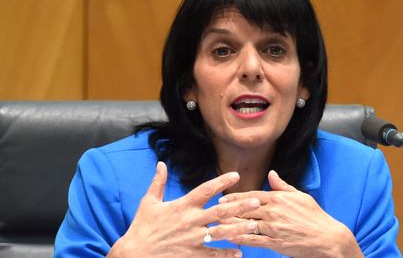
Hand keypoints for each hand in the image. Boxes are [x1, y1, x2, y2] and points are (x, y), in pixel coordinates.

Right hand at [107, 162, 260, 257]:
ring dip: (239, 229)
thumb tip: (161, 163)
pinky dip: (227, 254)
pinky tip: (239, 252)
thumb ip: (158, 182)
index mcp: (183, 205)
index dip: (222, 181)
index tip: (236, 175)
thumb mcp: (149, 202)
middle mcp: (191, 221)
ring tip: (254, 225)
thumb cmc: (142, 227)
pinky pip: (213, 254)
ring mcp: (193, 238)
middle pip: (220, 211)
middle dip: (240, 206)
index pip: (206, 190)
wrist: (135, 253)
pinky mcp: (192, 254)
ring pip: (221, 233)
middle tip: (257, 201)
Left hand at [218, 170, 363, 257]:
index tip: (223, 198)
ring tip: (217, 224)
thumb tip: (271, 174)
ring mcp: (274, 227)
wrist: (327, 238)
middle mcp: (274, 211)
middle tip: (215, 211)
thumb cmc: (315, 216)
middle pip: (245, 209)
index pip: (252, 195)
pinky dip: (241, 238)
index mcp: (279, 198)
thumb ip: (283, 186)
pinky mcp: (275, 242)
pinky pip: (254, 240)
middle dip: (229, 210)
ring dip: (230, 224)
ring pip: (246, 224)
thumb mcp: (300, 196)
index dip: (236, 197)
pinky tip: (230, 238)